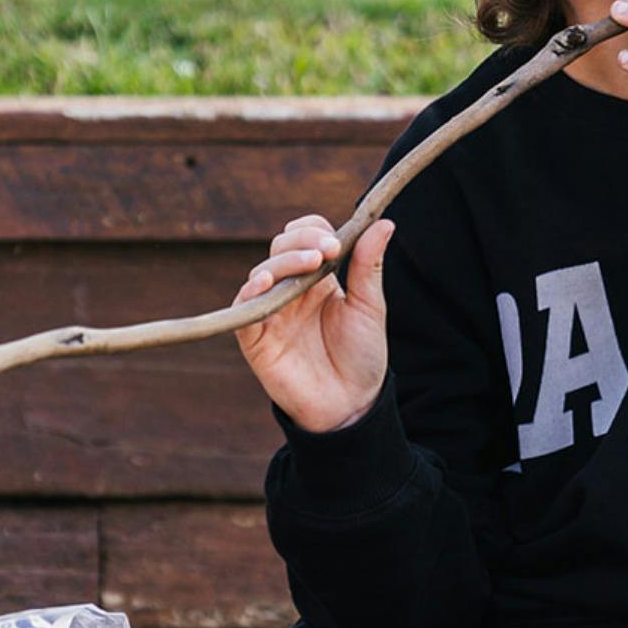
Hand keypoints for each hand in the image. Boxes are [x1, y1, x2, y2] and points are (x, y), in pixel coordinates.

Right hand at [233, 215, 395, 433]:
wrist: (351, 404)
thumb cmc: (361, 356)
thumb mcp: (369, 307)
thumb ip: (369, 266)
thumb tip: (385, 223)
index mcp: (318, 278)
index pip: (306, 236)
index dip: (316, 231)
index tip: (337, 241)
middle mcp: (291, 290)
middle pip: (281, 247)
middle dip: (302, 241)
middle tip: (328, 250)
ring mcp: (271, 312)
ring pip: (262, 272)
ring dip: (284, 261)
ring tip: (310, 262)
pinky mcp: (255, 338)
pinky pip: (242, 310)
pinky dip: (249, 293)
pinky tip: (264, 283)